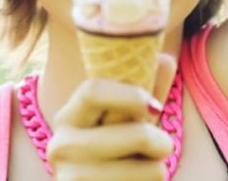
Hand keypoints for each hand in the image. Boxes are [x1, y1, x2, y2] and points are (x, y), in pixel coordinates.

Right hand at [47, 54, 176, 180]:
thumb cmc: (115, 156)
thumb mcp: (127, 123)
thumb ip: (144, 93)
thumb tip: (165, 58)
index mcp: (68, 117)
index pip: (93, 90)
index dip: (132, 94)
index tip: (155, 106)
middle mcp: (61, 145)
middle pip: (136, 134)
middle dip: (159, 141)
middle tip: (162, 146)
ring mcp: (72, 177)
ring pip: (149, 167)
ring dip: (157, 169)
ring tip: (142, 170)